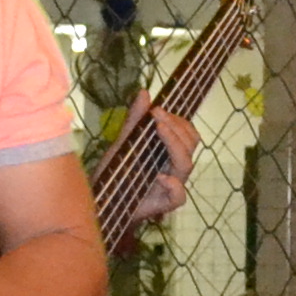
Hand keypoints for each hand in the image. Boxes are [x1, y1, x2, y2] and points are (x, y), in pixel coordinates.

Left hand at [125, 102, 202, 227]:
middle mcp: (173, 166)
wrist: (103, 202)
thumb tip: (144, 92)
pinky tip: (159, 177)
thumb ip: (135, 121)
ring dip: (175, 145)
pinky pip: (180, 196)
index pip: (187, 132)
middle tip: (157, 118)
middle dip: (177, 128)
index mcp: (168, 151)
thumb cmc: (116, 173)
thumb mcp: (123, 142)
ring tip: (159, 131)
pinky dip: (173, 185)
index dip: (177, 120)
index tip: (156, 109)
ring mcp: (172, 185)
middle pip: (191, 144)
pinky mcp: (165, 203)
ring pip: (186, 165)